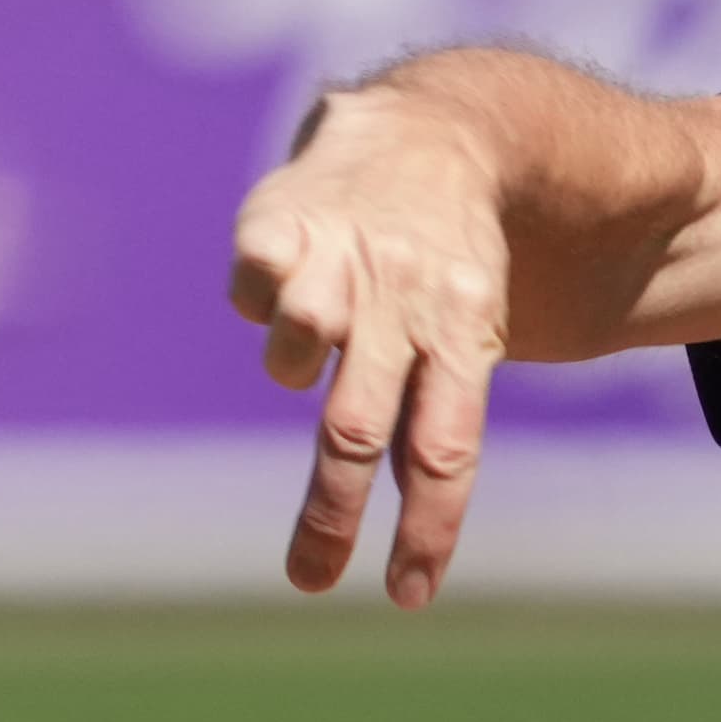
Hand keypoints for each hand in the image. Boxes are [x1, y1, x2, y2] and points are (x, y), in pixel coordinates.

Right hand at [227, 86, 513, 606]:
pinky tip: (290, 268)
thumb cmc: (451, 258)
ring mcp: (339, 259)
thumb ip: (431, 414)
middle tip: (309, 580)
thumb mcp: (469, 330)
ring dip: (294, 366)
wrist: (440, 125)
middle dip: (331, 511)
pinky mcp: (281, 222)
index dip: (427, 526)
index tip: (405, 595)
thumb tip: (409, 518)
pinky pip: (250, 295)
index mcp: (464, 335)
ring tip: (322, 331)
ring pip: (291, 357)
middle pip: (358, 426)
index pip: (445, 449)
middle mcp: (401, 301)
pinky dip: (259, 301)